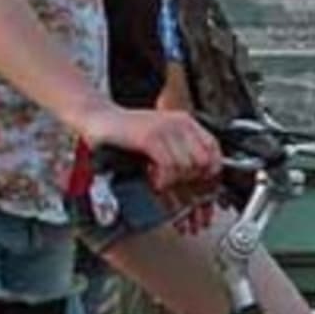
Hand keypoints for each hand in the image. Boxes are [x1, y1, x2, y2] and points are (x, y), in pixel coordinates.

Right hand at [79, 106, 220, 188]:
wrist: (100, 118)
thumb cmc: (128, 133)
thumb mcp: (161, 139)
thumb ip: (179, 154)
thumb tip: (197, 182)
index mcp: (187, 123)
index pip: (214, 150)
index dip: (212, 174)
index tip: (205, 192)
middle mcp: (181, 123)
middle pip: (204, 162)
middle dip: (194, 184)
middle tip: (180, 195)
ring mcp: (166, 129)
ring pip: (187, 166)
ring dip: (175, 183)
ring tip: (162, 186)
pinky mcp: (150, 137)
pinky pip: (169, 165)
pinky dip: (163, 179)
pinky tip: (154, 182)